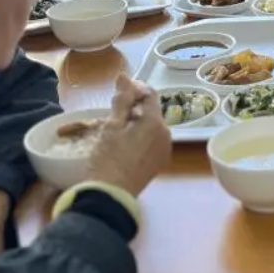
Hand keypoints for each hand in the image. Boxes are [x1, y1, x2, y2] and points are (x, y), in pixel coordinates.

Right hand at [88, 74, 171, 195]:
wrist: (111, 195)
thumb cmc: (108, 158)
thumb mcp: (112, 126)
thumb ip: (122, 99)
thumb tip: (125, 77)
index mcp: (155, 122)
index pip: (149, 94)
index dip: (134, 89)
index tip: (118, 93)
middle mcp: (166, 134)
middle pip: (151, 112)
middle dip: (134, 108)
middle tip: (113, 115)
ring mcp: (164, 150)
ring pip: (152, 127)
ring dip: (137, 123)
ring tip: (116, 131)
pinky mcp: (159, 163)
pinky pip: (152, 142)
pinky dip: (141, 138)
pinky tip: (125, 145)